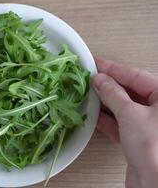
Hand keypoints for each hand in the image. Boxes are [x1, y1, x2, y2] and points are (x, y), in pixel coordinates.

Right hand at [93, 57, 157, 187]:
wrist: (154, 183)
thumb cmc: (155, 148)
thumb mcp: (131, 114)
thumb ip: (113, 94)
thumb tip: (100, 80)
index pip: (136, 75)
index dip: (114, 68)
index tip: (97, 63)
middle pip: (130, 90)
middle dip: (109, 85)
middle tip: (89, 77)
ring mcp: (149, 125)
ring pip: (124, 107)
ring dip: (106, 102)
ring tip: (88, 94)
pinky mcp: (139, 139)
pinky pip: (121, 122)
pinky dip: (107, 118)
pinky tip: (94, 114)